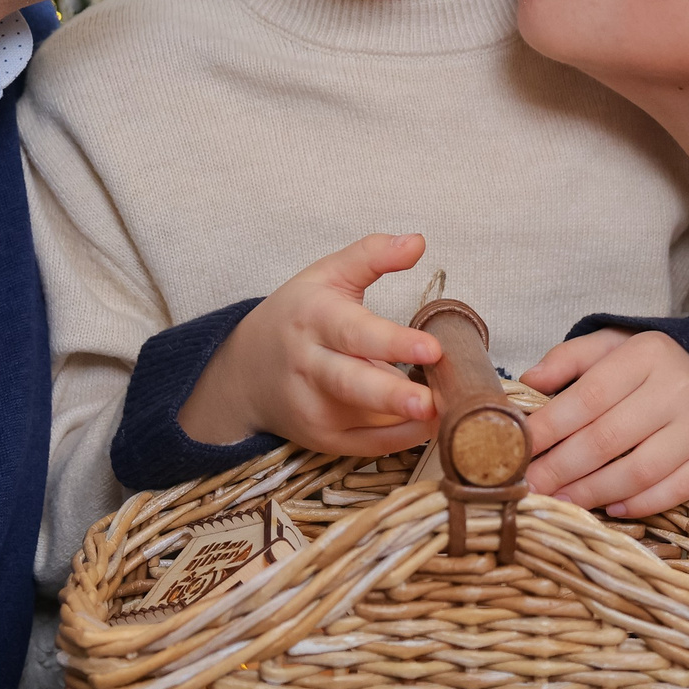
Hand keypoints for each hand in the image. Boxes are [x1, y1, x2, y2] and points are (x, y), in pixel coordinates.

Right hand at [178, 233, 442, 456]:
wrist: (246, 370)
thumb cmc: (298, 317)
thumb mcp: (327, 275)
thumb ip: (371, 255)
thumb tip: (417, 241)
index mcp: (313, 320)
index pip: (354, 333)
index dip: (393, 342)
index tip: (432, 348)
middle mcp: (309, 367)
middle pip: (351, 384)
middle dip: (391, 395)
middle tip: (431, 400)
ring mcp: (314, 409)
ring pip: (359, 422)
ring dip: (403, 422)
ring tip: (442, 415)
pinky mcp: (323, 439)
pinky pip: (367, 446)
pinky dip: (401, 440)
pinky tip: (431, 425)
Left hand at [519, 328, 688, 517]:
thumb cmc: (656, 363)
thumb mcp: (615, 344)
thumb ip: (570, 357)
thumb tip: (529, 381)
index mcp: (646, 355)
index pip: (587, 396)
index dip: (549, 427)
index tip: (518, 448)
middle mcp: (676, 390)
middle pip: (608, 439)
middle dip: (561, 468)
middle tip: (530, 486)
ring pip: (640, 471)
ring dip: (594, 492)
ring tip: (562, 500)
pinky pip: (677, 490)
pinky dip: (642, 504)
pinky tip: (612, 508)